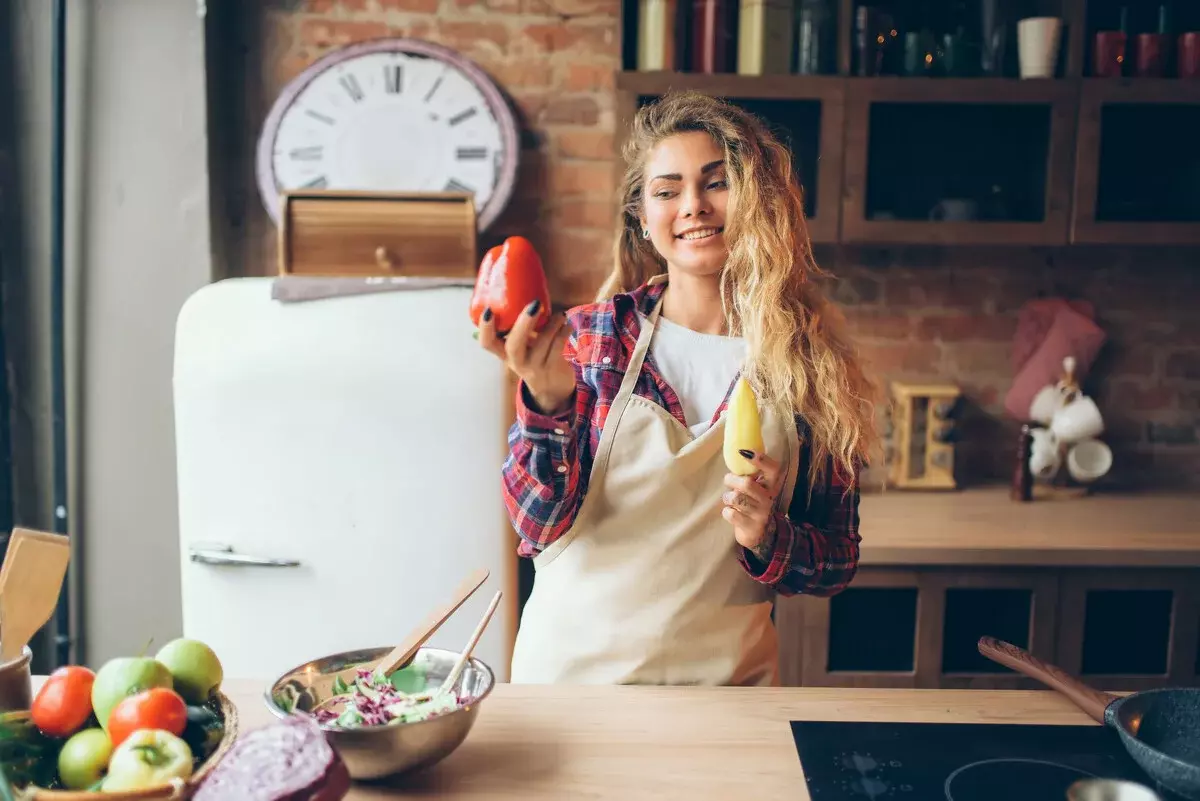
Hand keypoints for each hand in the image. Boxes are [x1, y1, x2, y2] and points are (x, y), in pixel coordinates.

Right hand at [479, 300, 574, 415]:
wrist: (552, 388)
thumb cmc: (535, 357)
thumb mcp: (522, 345)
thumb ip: (520, 326)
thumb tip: (526, 291)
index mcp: (504, 353)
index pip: (487, 343)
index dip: (485, 328)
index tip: (488, 310)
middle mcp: (516, 361)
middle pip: (513, 345)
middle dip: (523, 323)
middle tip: (535, 304)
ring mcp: (534, 367)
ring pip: (542, 344)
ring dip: (552, 325)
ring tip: (559, 314)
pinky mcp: (551, 369)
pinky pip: (558, 347)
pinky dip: (563, 332)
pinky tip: (567, 325)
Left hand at [721, 450, 783, 562]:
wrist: (760, 534)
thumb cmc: (754, 504)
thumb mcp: (758, 489)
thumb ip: (752, 474)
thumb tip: (738, 453)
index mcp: (772, 486)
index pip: (774, 470)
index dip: (761, 459)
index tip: (744, 452)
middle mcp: (769, 499)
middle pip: (747, 483)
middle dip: (731, 480)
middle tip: (729, 481)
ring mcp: (760, 514)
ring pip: (735, 498)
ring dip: (728, 497)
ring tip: (730, 499)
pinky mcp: (750, 527)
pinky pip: (730, 513)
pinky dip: (727, 511)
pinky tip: (732, 512)